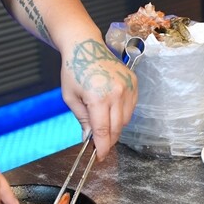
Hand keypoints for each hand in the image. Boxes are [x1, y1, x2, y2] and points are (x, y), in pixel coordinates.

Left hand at [60, 38, 137, 159]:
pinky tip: (111, 110)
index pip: (103, 131)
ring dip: (116, 127)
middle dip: (108, 139)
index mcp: (98, 98)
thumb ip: (82, 119)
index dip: (102, 147)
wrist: (84, 46)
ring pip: (126, 119)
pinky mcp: (134, 82)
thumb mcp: (70, 97)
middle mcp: (117, 93)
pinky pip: (132, 107)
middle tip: (100, 145)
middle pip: (117, 128)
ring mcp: (128, 87)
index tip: (100, 157)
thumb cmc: (73, 70)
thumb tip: (89, 138)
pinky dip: (123, 113)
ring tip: (103, 124)